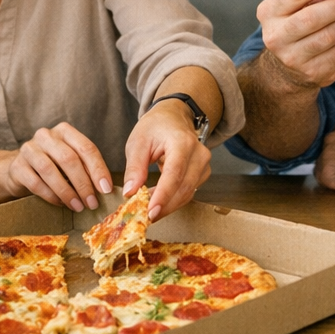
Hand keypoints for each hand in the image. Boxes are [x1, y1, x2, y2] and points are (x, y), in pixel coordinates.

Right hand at [2, 123, 111, 212]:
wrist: (20, 170)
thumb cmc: (53, 165)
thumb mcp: (71, 161)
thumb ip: (86, 168)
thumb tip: (105, 188)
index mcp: (64, 131)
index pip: (86, 148)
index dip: (98, 169)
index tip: (106, 189)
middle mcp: (46, 136)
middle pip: (69, 159)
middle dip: (83, 183)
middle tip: (92, 203)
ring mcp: (29, 149)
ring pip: (50, 170)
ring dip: (67, 192)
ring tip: (78, 206)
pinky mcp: (17, 166)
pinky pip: (35, 183)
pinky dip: (50, 195)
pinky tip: (60, 204)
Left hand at [120, 99, 211, 219]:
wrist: (172, 117)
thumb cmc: (155, 127)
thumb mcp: (138, 142)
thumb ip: (135, 168)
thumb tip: (130, 193)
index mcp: (182, 142)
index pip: (174, 174)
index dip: (163, 195)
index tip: (150, 211)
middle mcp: (199, 153)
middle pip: (184, 187)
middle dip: (164, 205)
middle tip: (143, 216)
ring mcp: (204, 164)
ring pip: (188, 193)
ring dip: (167, 205)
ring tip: (147, 209)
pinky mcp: (202, 173)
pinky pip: (189, 192)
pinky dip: (173, 200)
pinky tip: (157, 202)